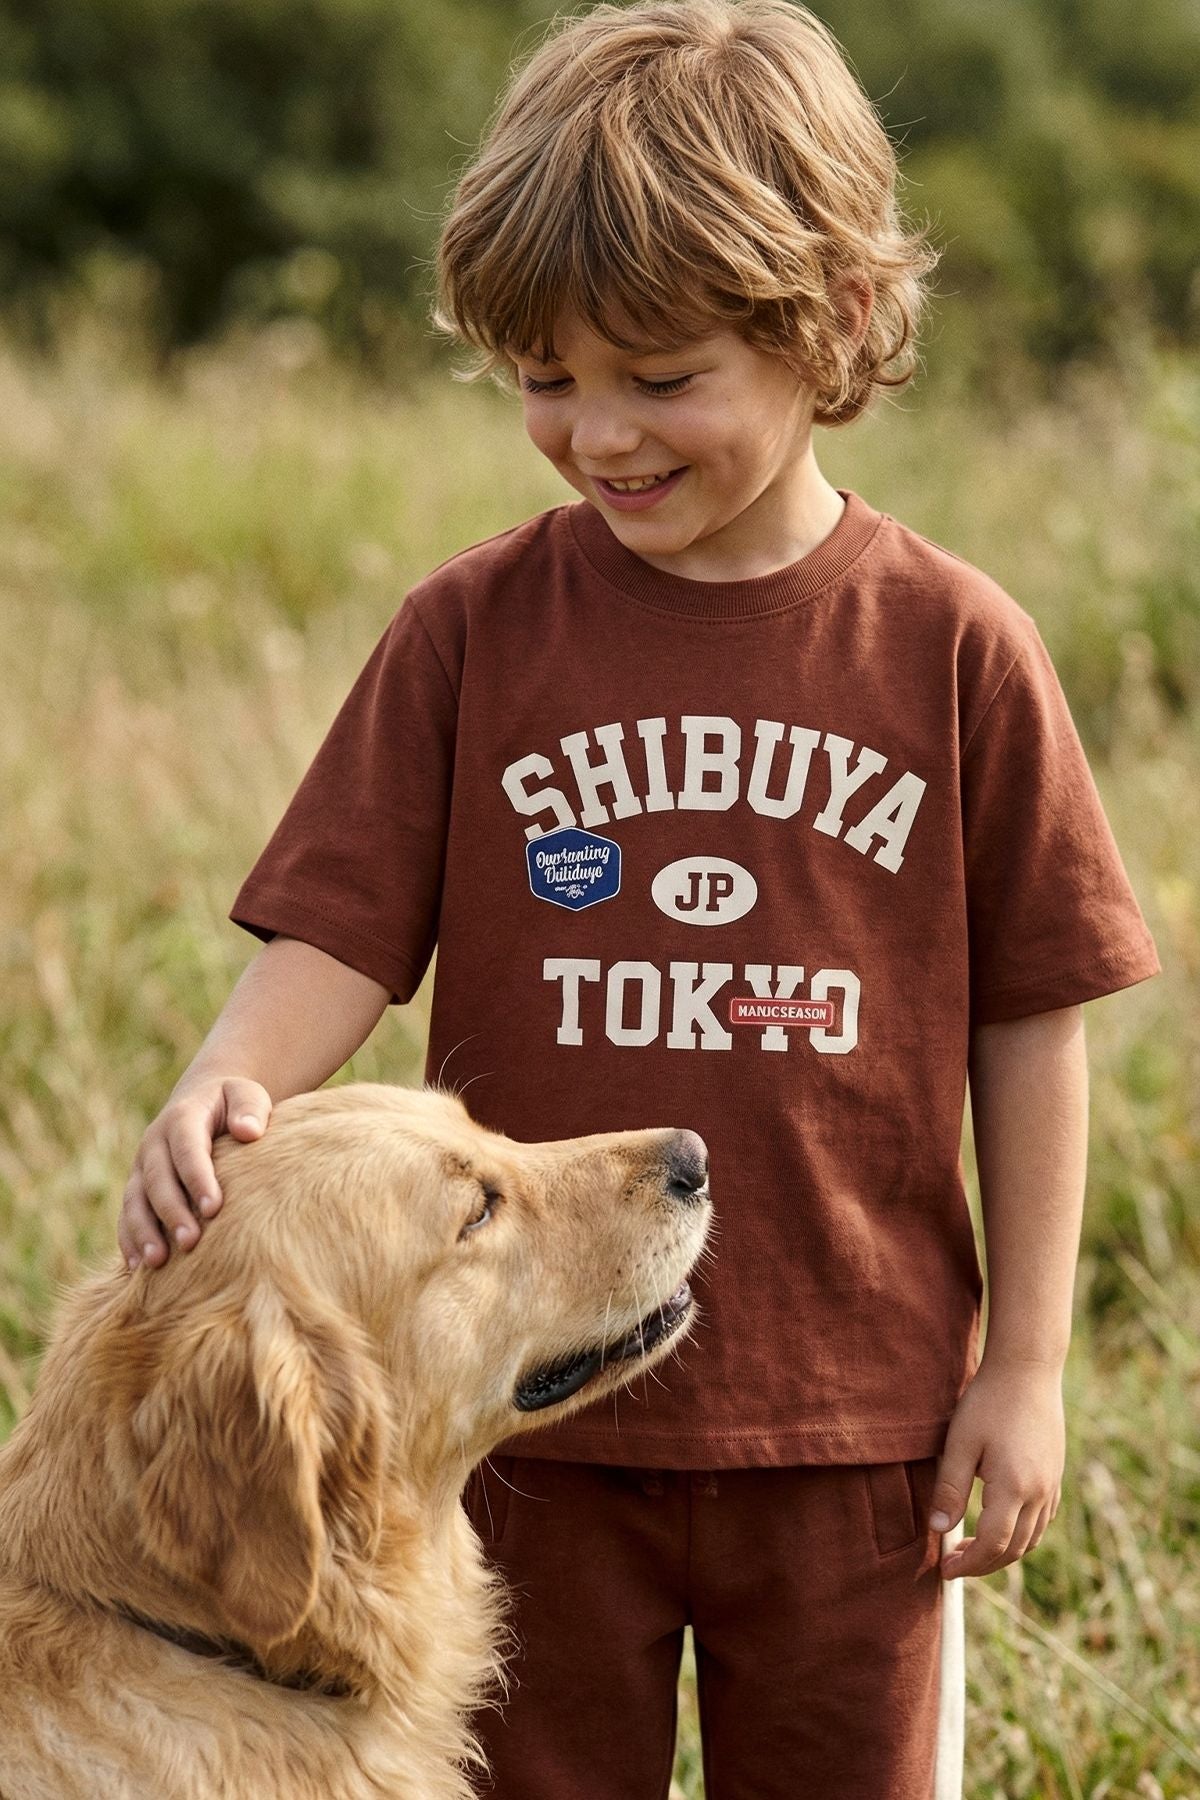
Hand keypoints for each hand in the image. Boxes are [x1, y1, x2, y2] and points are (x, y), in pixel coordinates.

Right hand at [118, 1078, 272, 1270]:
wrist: (203, 1100)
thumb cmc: (233, 1104)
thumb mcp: (245, 1095)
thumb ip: (250, 1108)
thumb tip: (249, 1131)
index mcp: (182, 1118)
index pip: (187, 1149)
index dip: (197, 1178)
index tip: (214, 1208)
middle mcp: (155, 1143)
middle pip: (157, 1179)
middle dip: (172, 1212)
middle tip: (190, 1243)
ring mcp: (141, 1167)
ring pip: (135, 1201)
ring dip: (144, 1232)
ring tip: (157, 1262)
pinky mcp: (137, 1188)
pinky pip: (127, 1215)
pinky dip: (129, 1239)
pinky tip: (137, 1267)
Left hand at [929, 1355, 1064, 1579]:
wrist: (1028, 1369)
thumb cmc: (988, 1402)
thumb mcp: (959, 1442)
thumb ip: (949, 1488)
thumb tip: (938, 1529)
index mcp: (1014, 1488)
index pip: (993, 1545)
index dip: (969, 1564)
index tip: (945, 1570)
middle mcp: (1039, 1493)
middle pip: (1015, 1549)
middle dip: (984, 1564)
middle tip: (953, 1564)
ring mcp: (1052, 1484)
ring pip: (1032, 1538)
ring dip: (1003, 1552)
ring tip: (972, 1549)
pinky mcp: (1055, 1474)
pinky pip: (1043, 1520)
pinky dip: (1022, 1535)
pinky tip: (1001, 1525)